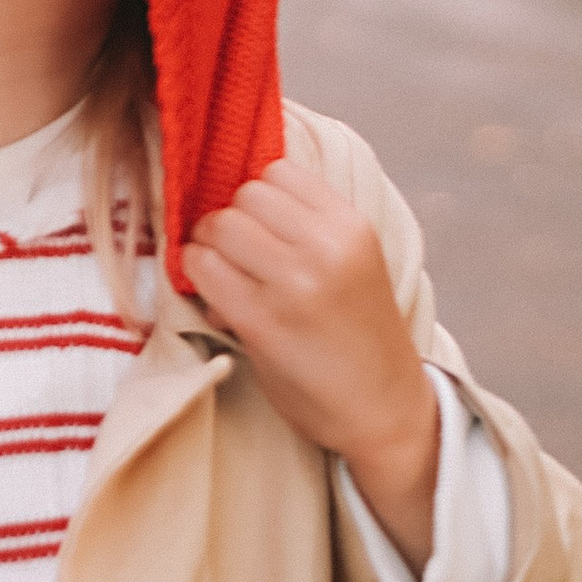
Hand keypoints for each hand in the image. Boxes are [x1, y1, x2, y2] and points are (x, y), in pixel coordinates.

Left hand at [180, 155, 440, 572]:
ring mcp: (294, 284)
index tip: (257, 226)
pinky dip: (197, 278)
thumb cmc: (360, 337)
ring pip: (217, 226)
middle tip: (235, 257)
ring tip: (225, 278)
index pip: (277, 171)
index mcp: (352, 227)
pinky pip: (203, 270)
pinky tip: (217, 301)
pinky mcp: (262, 322)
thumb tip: (230, 202)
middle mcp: (327, 247)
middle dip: (228, 221)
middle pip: (243, 195)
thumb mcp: (351, 264)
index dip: (255, 198)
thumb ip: (306, 227)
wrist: (384, 409)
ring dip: (208, 248)